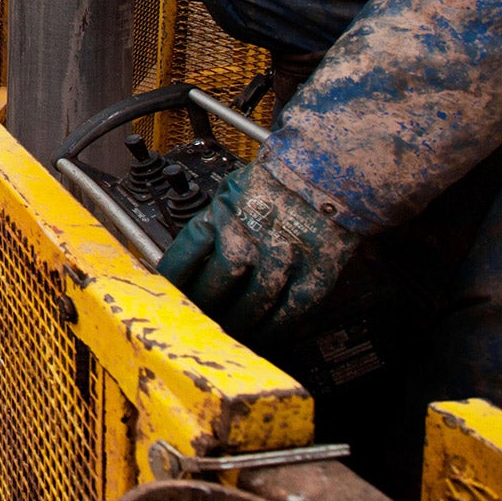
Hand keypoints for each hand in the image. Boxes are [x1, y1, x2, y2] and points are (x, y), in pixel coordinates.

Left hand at [158, 163, 361, 340]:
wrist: (329, 165)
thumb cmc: (279, 180)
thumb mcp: (233, 190)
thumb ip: (214, 222)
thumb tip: (192, 258)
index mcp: (222, 213)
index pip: (186, 256)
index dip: (176, 283)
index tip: (171, 295)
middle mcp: (250, 234)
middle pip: (217, 284)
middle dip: (206, 308)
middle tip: (201, 320)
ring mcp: (283, 254)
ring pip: (252, 301)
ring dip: (239, 323)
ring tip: (231, 333)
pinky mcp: (315, 269)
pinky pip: (291, 308)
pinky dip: (276, 327)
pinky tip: (266, 335)